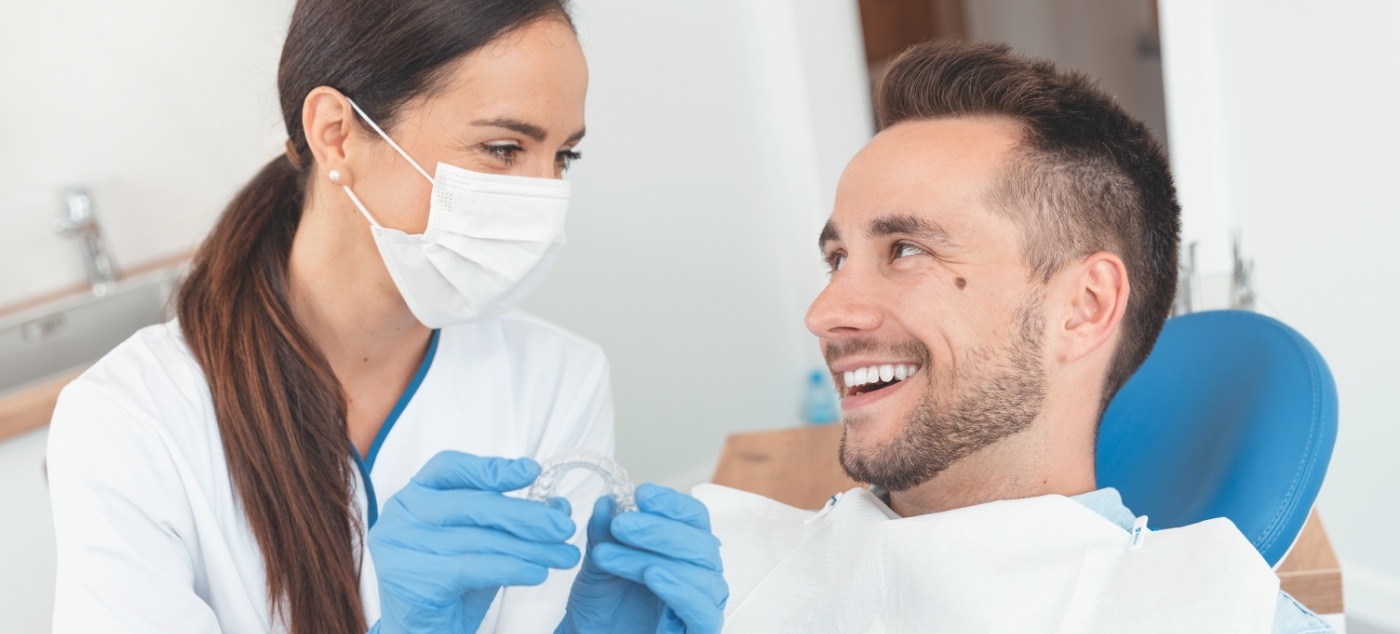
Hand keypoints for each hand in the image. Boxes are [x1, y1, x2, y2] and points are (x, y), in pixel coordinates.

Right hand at [367, 451, 580, 633]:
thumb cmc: (450, 587)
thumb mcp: (483, 546)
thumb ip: (512, 523)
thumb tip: (558, 507)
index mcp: (412, 497)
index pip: (449, 468)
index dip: (491, 468)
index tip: (532, 472)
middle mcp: (398, 517)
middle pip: (470, 504)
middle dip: (524, 515)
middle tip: (564, 527)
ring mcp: (398, 548)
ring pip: (476, 539)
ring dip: (529, 547)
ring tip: (563, 555)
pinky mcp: (409, 580)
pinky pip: (470, 567)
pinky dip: (510, 568)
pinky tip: (538, 573)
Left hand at [556, 484, 727, 633]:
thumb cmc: (604, 611)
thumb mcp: (598, 567)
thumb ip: (604, 535)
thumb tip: (608, 502)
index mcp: (684, 550)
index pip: (693, 518)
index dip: (671, 503)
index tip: (641, 494)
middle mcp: (701, 573)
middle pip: (698, 542)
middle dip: (657, 529)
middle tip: (620, 525)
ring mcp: (704, 603)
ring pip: (697, 572)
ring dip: (652, 557)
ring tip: (611, 555)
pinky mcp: (702, 629)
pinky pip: (702, 609)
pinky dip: (679, 589)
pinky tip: (653, 575)